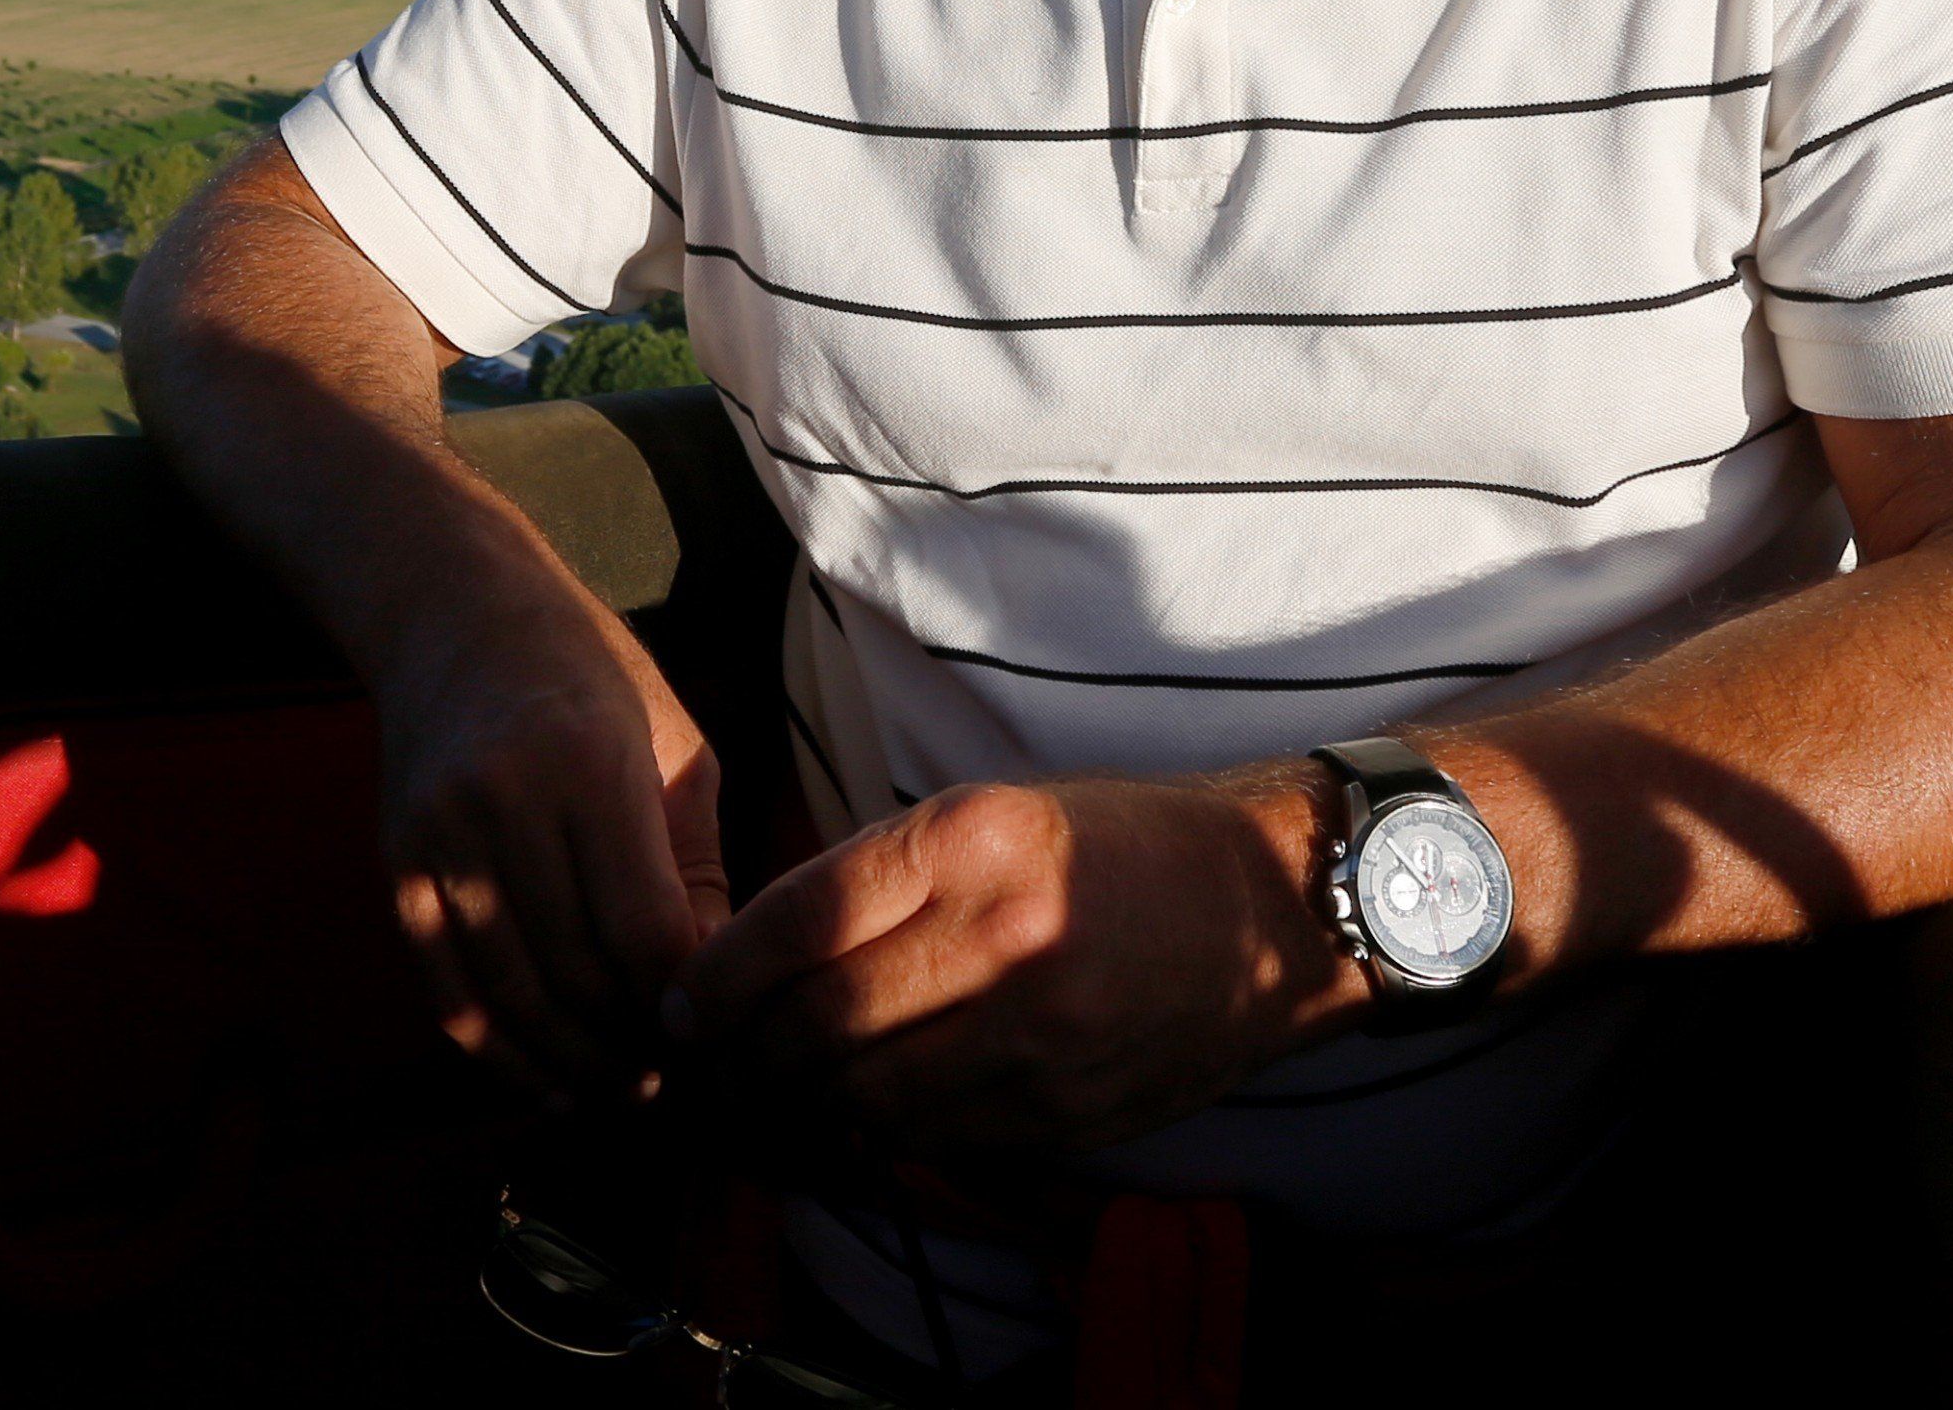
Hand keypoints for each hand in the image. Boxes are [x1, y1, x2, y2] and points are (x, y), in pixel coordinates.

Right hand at [376, 583, 727, 1100]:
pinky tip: (548, 1080)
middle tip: (679, 1077)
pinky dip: (499, 1053)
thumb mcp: (672, 741)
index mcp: (589, 762)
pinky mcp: (398, 868)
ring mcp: (440, 838)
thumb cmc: (588, 672)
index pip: (643, 930)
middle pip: (579, 975)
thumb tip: (709, 985)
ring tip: (623, 1087)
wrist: (453, 612)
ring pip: (513, 998)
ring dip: (573, 1064)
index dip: (683, 1002)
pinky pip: (447, 992)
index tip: (716, 1027)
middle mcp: (504, 802)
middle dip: (636, 1045)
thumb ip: (695, 864)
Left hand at [665, 775, 1361, 1153]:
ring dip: (796, 1107)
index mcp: (973, 839)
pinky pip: (933, 1140)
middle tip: (702, 1058)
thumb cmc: (1119, 845)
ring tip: (759, 1096)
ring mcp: (1040, 1036)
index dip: (721, 972)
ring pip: (866, 1099)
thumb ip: (882, 877)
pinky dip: (873, 1135)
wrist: (1267, 908)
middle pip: (819, 1024)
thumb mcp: (994, 812)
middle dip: (741, 1053)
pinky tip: (847, 1117)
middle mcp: (1003, 937)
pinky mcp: (1067, 1111)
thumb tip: (761, 953)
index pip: (802, 917)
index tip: (685, 995)